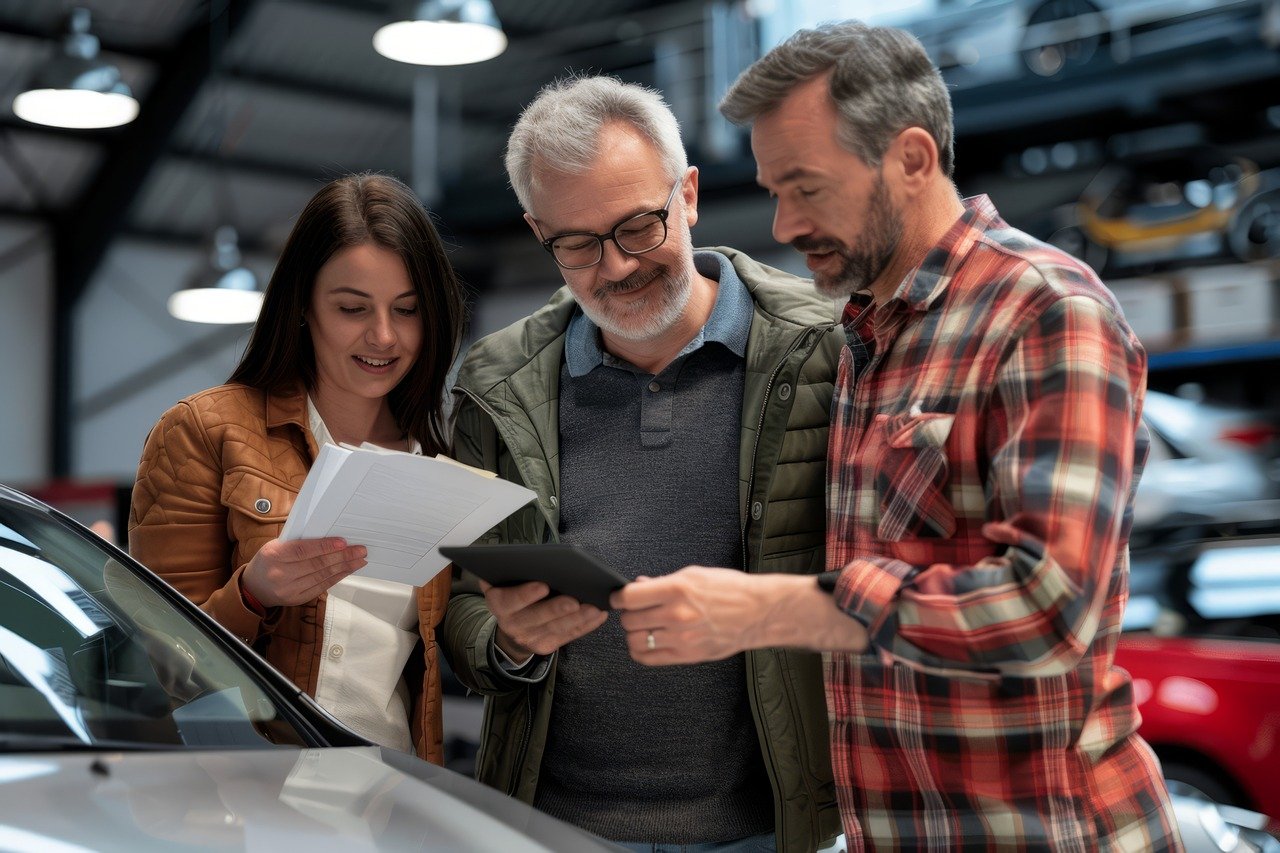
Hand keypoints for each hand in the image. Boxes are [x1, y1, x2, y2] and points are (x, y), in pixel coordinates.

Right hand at [241, 537, 366, 607]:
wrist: (254, 587)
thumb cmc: (268, 560)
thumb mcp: (275, 545)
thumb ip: (298, 541)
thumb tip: (328, 534)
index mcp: (274, 555)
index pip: (303, 550)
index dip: (325, 546)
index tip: (343, 543)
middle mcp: (281, 574)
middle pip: (317, 564)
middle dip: (342, 557)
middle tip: (360, 550)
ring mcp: (289, 589)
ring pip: (322, 576)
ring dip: (344, 567)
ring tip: (359, 560)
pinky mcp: (297, 599)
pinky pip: (321, 587)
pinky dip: (336, 577)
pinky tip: (347, 570)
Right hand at [481, 580, 606, 660]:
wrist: (512, 622)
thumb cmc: (514, 590)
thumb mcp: (506, 580)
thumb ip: (515, 571)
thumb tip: (534, 558)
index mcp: (499, 604)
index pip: (510, 600)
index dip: (525, 594)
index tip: (543, 586)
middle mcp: (511, 624)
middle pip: (535, 618)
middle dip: (556, 609)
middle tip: (575, 600)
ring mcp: (529, 638)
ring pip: (556, 628)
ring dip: (577, 618)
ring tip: (595, 607)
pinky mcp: (546, 645)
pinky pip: (568, 636)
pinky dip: (585, 626)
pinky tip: (598, 615)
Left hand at [614, 567, 868, 662]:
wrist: (758, 612)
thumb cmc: (730, 590)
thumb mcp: (695, 575)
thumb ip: (663, 583)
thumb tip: (638, 587)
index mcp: (678, 589)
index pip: (630, 597)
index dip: (619, 597)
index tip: (619, 597)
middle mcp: (677, 615)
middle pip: (629, 620)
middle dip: (628, 614)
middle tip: (635, 610)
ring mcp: (682, 638)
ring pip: (635, 641)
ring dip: (634, 633)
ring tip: (643, 626)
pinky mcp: (687, 655)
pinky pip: (649, 658)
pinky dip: (641, 651)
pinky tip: (648, 641)